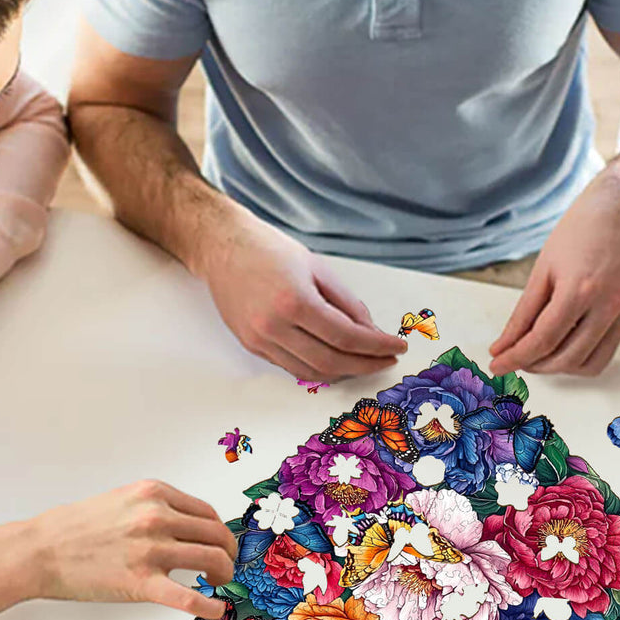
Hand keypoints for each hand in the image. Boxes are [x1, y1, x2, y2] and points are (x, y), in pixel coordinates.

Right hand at [0, 480, 238, 619]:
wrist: (41, 549)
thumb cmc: (77, 527)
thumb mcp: (123, 500)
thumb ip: (156, 508)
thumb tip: (189, 527)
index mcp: (154, 493)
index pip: (206, 512)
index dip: (220, 531)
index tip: (221, 543)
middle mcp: (157, 517)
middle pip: (216, 534)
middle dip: (229, 552)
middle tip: (228, 565)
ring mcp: (150, 549)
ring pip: (211, 559)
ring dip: (224, 573)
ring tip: (220, 583)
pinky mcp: (141, 583)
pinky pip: (188, 597)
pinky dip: (209, 606)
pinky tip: (218, 611)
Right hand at [193, 206, 405, 380]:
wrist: (222, 247)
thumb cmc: (270, 250)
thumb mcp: (318, 268)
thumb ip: (347, 303)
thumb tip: (371, 332)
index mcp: (294, 301)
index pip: (346, 336)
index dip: (377, 347)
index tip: (397, 348)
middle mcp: (274, 326)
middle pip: (331, 362)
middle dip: (365, 365)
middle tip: (385, 360)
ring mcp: (259, 339)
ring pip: (311, 371)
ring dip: (343, 372)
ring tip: (364, 361)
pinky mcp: (251, 345)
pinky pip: (291, 367)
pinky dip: (318, 367)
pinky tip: (335, 359)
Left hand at [488, 164, 619, 376]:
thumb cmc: (581, 230)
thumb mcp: (543, 268)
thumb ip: (523, 312)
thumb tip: (505, 344)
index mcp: (579, 289)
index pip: (543, 339)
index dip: (516, 357)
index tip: (498, 363)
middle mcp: (607, 306)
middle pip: (565, 357)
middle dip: (534, 364)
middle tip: (513, 358)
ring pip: (588, 364)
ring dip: (558, 367)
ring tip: (537, 355)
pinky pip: (605, 354)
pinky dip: (580, 359)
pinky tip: (562, 348)